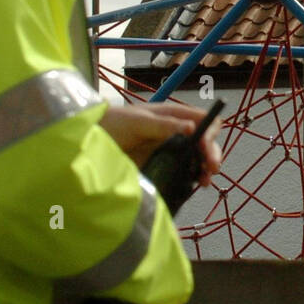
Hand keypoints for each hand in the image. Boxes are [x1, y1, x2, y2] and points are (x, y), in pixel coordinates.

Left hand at [99, 101, 222, 185]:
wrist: (91, 142)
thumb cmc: (114, 123)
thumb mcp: (138, 121)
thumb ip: (163, 125)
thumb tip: (192, 128)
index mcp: (174, 117)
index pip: (204, 120)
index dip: (210, 132)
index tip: (205, 146)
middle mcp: (177, 133)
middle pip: (206, 142)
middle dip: (212, 154)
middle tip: (211, 168)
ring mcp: (171, 151)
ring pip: (198, 159)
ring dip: (205, 169)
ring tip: (203, 181)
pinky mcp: (164, 168)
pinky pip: (184, 173)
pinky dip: (191, 179)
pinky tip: (192, 186)